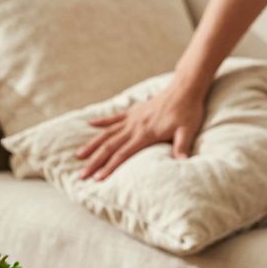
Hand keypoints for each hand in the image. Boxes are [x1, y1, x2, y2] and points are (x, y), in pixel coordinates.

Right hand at [75, 81, 206, 180]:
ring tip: (79, 155)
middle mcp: (134, 127)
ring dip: (92, 145)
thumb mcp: (187, 130)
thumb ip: (181, 147)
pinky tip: (89, 124)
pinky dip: (101, 121)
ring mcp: (132, 118)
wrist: (184, 88)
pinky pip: (114, 118)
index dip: (109, 167)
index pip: (123, 154)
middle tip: (81, 175)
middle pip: (109, 146)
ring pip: (107, 133)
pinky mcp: (133, 111)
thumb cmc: (188, 111)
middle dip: (94, 162)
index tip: (98, 178)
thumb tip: (182, 163)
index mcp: (146, 134)